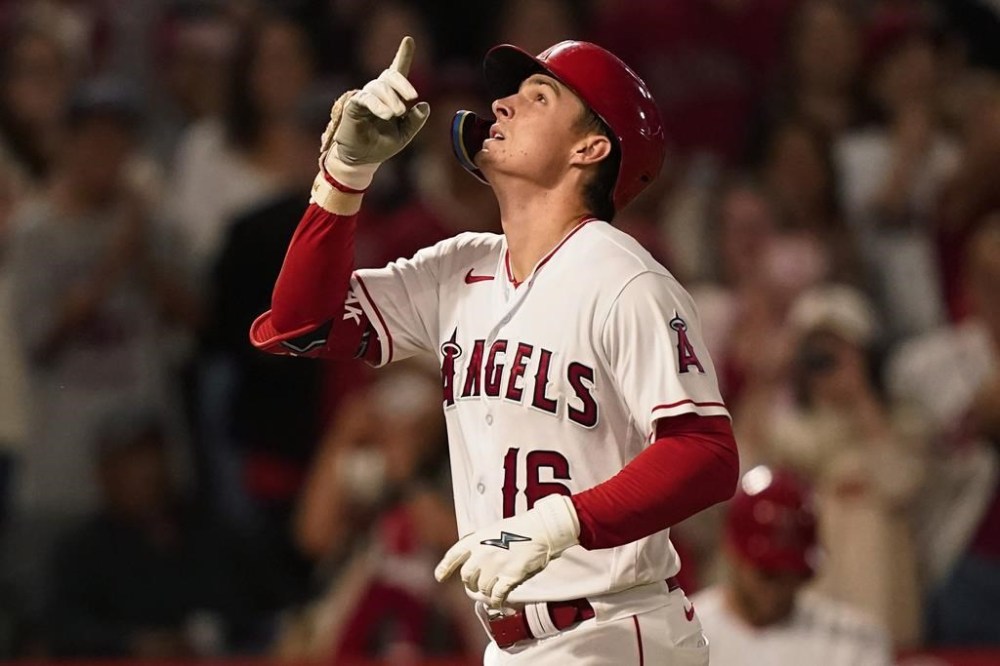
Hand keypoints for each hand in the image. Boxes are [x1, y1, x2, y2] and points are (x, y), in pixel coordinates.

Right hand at [318, 36, 429, 191]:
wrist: (362, 160)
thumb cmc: (381, 145)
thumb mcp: (404, 135)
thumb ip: (415, 121)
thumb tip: (424, 105)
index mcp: (391, 97)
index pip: (397, 71)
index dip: (403, 55)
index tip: (408, 39)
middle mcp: (377, 92)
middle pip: (390, 76)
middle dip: (403, 84)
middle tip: (413, 98)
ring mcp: (365, 97)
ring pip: (379, 87)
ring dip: (391, 99)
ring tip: (397, 114)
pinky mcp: (353, 105)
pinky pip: (366, 99)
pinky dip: (378, 105)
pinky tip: (386, 115)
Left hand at [434, 494, 579, 607]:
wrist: (541, 529)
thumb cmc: (519, 529)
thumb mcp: (492, 530)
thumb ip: (480, 545)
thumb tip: (472, 561)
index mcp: (477, 539)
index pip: (453, 555)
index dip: (444, 568)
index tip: (439, 577)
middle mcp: (482, 553)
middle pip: (467, 577)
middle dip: (472, 583)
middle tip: (479, 584)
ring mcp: (496, 565)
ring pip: (482, 588)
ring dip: (487, 591)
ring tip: (494, 588)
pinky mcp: (510, 575)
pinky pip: (497, 595)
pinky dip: (496, 600)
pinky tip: (499, 601)